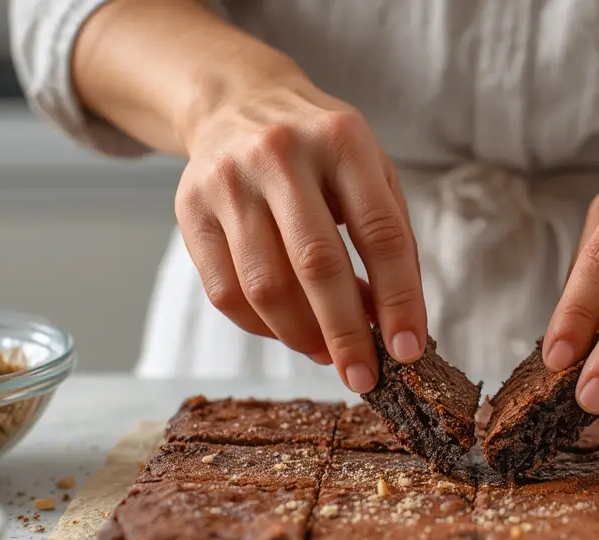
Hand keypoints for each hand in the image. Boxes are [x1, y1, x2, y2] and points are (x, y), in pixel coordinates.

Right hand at [175, 63, 423, 392]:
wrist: (237, 103)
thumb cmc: (321, 153)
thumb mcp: (370, 172)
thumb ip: (390, 240)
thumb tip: (391, 324)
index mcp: (342, 140)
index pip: (380, 234)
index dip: (399, 299)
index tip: (408, 351)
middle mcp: (281, 154)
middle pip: (317, 264)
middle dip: (346, 333)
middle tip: (364, 377)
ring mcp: (228, 181)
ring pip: (265, 286)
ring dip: (301, 336)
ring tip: (327, 353)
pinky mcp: (190, 210)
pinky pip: (225, 292)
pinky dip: (261, 327)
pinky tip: (288, 330)